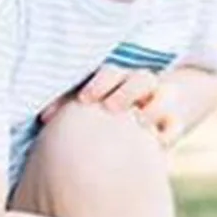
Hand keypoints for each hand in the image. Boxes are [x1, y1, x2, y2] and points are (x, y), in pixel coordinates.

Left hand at [40, 66, 182, 144]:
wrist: (136, 123)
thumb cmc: (98, 113)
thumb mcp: (86, 104)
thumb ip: (66, 106)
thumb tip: (42, 117)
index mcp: (117, 80)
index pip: (111, 73)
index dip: (100, 83)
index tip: (85, 100)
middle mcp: (140, 88)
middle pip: (141, 78)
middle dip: (126, 91)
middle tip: (110, 108)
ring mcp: (158, 104)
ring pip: (164, 95)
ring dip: (151, 107)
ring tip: (138, 123)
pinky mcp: (170, 125)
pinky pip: (175, 125)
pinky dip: (168, 132)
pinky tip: (156, 143)